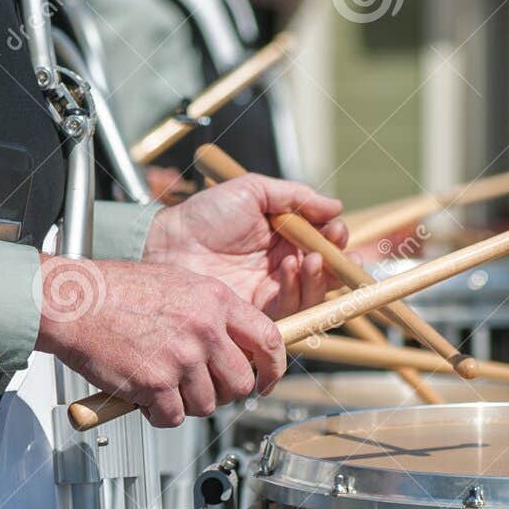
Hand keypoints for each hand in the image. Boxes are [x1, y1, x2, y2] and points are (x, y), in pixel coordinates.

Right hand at [35, 256, 284, 428]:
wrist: (74, 302)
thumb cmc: (116, 293)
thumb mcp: (179, 285)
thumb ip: (211, 314)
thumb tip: (234, 349)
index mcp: (215, 300)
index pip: (269, 339)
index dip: (273, 368)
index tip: (265, 381)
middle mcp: (204, 328)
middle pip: (240, 384)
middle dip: (221, 394)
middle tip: (198, 388)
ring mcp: (181, 357)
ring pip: (206, 405)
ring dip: (184, 404)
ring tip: (160, 385)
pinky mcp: (156, 383)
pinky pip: (173, 417)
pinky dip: (158, 415)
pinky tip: (143, 396)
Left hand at [143, 173, 347, 317]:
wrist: (170, 243)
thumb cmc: (205, 215)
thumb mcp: (253, 192)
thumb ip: (295, 197)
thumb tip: (337, 206)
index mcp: (283, 240)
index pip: (321, 246)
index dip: (335, 241)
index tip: (338, 230)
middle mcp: (280, 270)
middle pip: (323, 276)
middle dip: (336, 264)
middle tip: (333, 249)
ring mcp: (269, 294)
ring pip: (311, 296)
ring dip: (317, 277)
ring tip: (308, 257)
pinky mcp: (257, 316)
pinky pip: (288, 310)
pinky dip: (295, 289)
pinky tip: (288, 267)